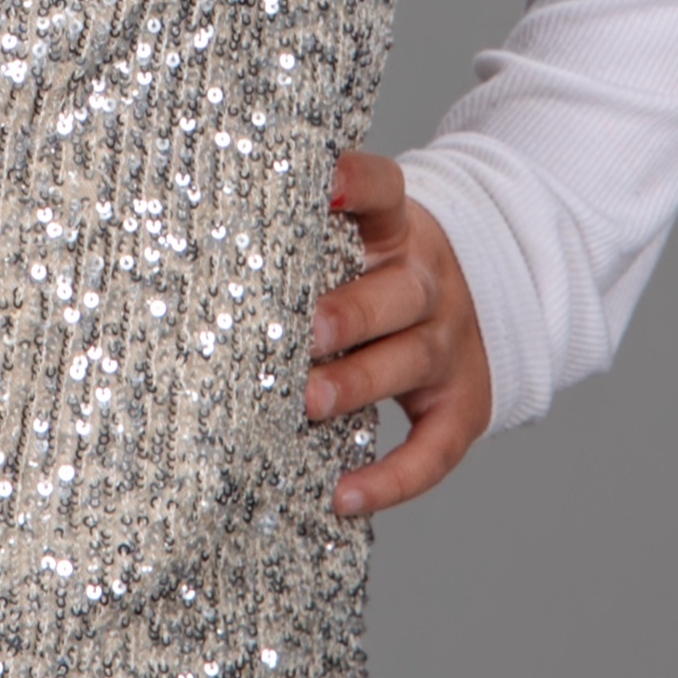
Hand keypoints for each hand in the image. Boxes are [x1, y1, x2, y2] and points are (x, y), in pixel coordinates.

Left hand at [309, 152, 493, 518]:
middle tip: (304, 333)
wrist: (481, 300)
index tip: (322, 182)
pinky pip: (436, 448)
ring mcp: (450, 344)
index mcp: (396, 229)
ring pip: (412, 360)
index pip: (385, 191)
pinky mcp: (463, 406)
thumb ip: (301, 237)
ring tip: (307, 405)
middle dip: (351, 313)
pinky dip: (394, 478)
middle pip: (401, 291)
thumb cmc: (375, 273)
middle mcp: (429, 282)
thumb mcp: (358, 236)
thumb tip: (197, 238)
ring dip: (359, 384)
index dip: (358, 184)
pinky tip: (346, 496)